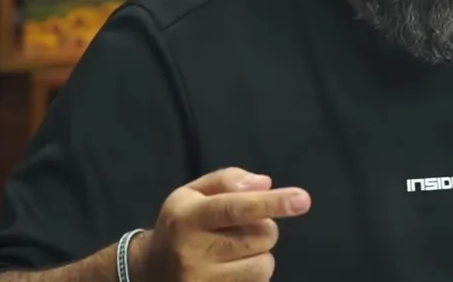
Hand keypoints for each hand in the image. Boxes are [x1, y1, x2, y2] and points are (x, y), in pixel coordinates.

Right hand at [139, 167, 311, 280]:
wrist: (149, 272)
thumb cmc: (179, 226)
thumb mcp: (192, 193)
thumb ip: (227, 180)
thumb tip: (265, 184)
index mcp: (188, 218)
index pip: (236, 208)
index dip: (272, 203)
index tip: (303, 199)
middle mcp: (194, 253)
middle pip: (262, 236)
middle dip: (263, 228)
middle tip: (241, 229)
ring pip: (264, 265)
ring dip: (259, 255)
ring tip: (235, 252)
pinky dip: (253, 276)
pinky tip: (230, 270)